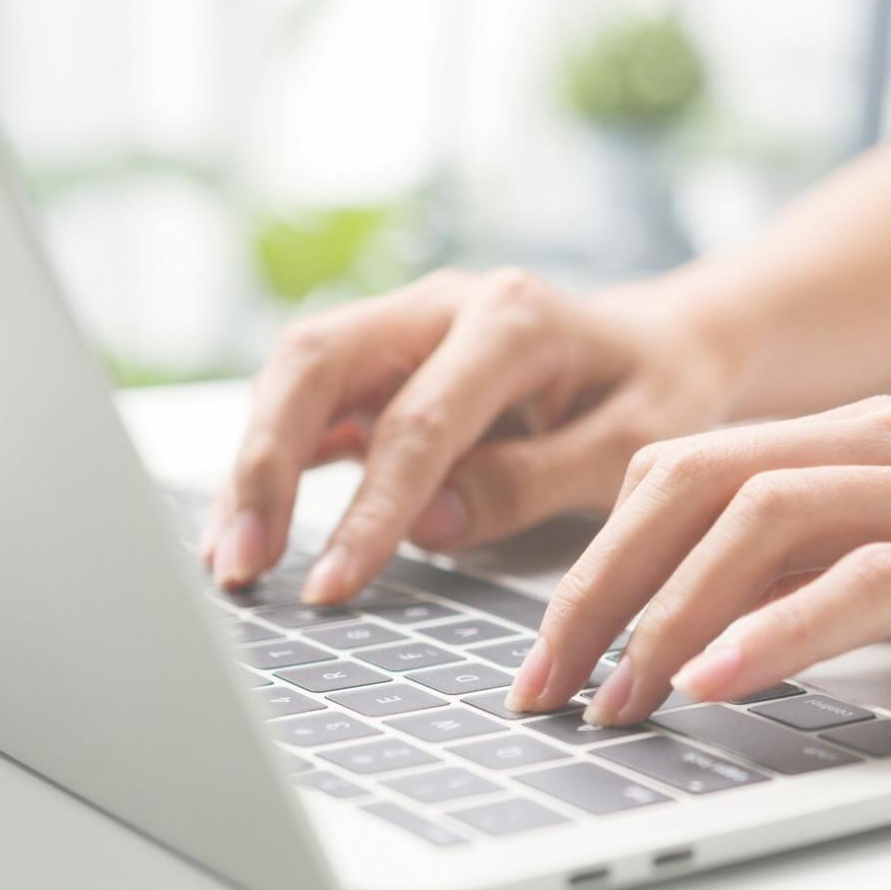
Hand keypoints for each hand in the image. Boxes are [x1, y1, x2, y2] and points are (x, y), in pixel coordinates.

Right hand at [203, 268, 737, 602]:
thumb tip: (427, 525)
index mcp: (511, 318)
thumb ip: (532, 481)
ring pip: (295, 376)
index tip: (332, 585)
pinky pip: (307, 402)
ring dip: (252, 465)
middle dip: (266, 466)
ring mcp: (404, 324)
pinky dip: (269, 464)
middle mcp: (442, 304)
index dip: (370, 510)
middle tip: (241, 564)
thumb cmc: (657, 393)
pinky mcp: (383, 360)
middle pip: (318, 362)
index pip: (419, 420)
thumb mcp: (632, 443)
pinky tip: (245, 531)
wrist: (662, 345)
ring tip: (228, 560)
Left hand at [507, 395, 890, 723]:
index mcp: (881, 434)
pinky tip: (722, 681)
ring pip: (766, 520)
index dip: (600, 553)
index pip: (694, 469)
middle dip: (598, 587)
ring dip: (668, 614)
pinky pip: (873, 578)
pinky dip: (783, 628)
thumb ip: (864, 555)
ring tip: (612, 699)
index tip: (551, 646)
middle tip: (543, 686)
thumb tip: (745, 628)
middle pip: (697, 484)